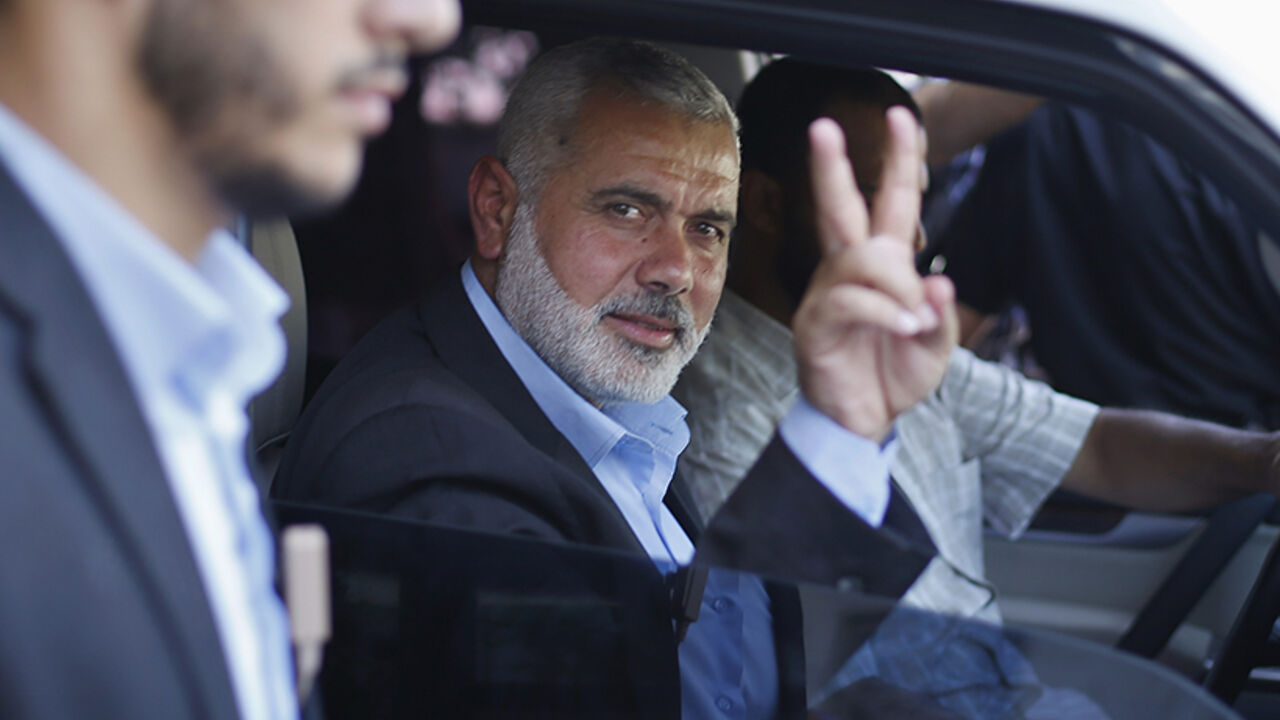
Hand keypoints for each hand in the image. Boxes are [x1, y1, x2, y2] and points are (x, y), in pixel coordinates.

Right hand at [792, 108, 957, 440]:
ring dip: (897, 285)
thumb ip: (940, 314)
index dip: (898, 161)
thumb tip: (939, 280)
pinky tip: (902, 328)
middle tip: (822, 126)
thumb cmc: (893, 377)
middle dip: (833, 167)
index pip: (889, 204)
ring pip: (861, 259)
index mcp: (881, 268)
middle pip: (840, 210)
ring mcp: (827, 297)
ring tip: (914, 321)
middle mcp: (848, 273)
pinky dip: (884, 312)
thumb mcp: (934, 347)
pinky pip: (850, 301)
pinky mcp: (815, 326)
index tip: (900, 116)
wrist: (863, 423)